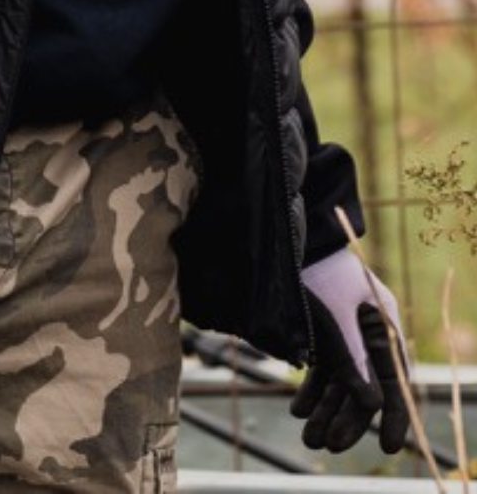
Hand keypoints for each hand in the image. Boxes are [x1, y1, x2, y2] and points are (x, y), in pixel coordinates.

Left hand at [292, 248, 409, 454]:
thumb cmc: (318, 270)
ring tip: (307, 437)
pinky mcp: (323, 332)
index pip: (394, 383)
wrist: (290, 235)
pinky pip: (323, 369)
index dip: (395, 417)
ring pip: (340, 383)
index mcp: (384, 331)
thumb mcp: (335, 315)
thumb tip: (371, 407)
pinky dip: (312, 390)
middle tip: (325, 445)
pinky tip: (298, 409)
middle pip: (363, 389)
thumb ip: (352, 359)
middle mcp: (369, 337)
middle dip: (346, 419)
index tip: (390, 449)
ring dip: (325, 410)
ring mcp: (346, 335)